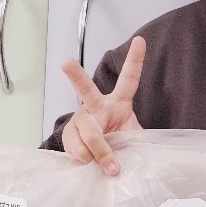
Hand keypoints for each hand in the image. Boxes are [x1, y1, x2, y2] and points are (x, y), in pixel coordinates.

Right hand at [60, 36, 145, 174]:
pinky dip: (88, 160)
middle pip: (85, 90)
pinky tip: (91, 163)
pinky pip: (77, 148)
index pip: (128, 80)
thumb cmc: (120, 144)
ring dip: (100, 152)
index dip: (135, 60)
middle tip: (64, 62)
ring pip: (89, 132)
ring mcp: (79, 119)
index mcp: (117, 102)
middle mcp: (95, 106)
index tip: (140, 39)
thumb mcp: (134, 140)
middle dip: (74, 74)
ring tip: (110, 167)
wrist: (99, 160)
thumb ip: (134, 144)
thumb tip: (121, 159)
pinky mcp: (68, 135)